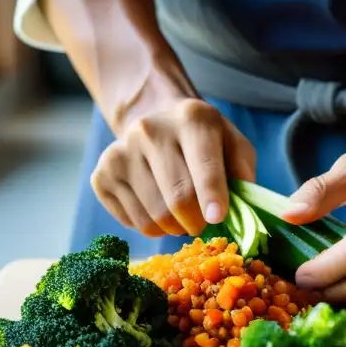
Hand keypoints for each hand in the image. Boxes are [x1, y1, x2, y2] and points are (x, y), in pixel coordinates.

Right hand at [92, 93, 255, 237]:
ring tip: (180, 216)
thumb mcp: (232, 144)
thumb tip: (241, 210)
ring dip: (173, 228)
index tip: (217, 218)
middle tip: (201, 223)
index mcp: (191, 118)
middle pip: (177, 199)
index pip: (203, 165)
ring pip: (153, 217)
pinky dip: (151, 227)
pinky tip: (156, 207)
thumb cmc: (203, 142)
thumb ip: (243, 173)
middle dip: (196, 222)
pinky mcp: (101, 174)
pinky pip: (132, 222)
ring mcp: (120, 151)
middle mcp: (149, 130)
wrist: (155, 121)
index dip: (212, 196)